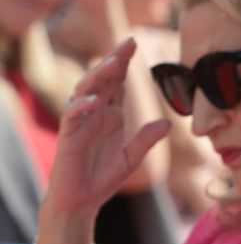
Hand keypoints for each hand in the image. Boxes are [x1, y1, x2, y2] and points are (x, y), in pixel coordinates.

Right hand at [42, 39, 169, 222]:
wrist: (82, 200)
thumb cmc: (103, 177)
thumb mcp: (132, 157)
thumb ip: (147, 139)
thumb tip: (168, 124)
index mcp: (111, 114)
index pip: (118, 82)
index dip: (124, 62)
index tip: (135, 42)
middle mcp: (94, 113)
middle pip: (103, 79)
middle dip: (114, 59)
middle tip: (128, 42)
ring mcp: (79, 123)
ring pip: (85, 90)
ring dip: (99, 76)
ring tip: (114, 63)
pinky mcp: (68, 137)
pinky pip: (72, 116)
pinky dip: (82, 106)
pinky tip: (93, 101)